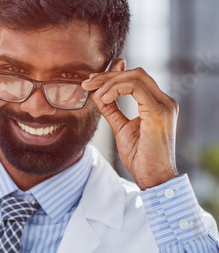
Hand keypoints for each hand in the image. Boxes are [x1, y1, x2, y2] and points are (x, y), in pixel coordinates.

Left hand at [82, 66, 178, 189]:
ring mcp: (164, 105)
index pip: (136, 78)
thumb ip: (111, 110)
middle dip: (107, 75)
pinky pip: (136, 88)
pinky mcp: (158, 112)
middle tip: (87, 83)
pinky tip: (104, 98)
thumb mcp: (121, 129)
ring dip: (110, 82)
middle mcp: (165, 101)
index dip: (112, 76)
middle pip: (136, 73)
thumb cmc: (141, 158)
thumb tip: (97, 94)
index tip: (91, 82)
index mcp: (158, 104)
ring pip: (136, 76)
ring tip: (94, 93)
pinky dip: (116, 89)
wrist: (154, 179)